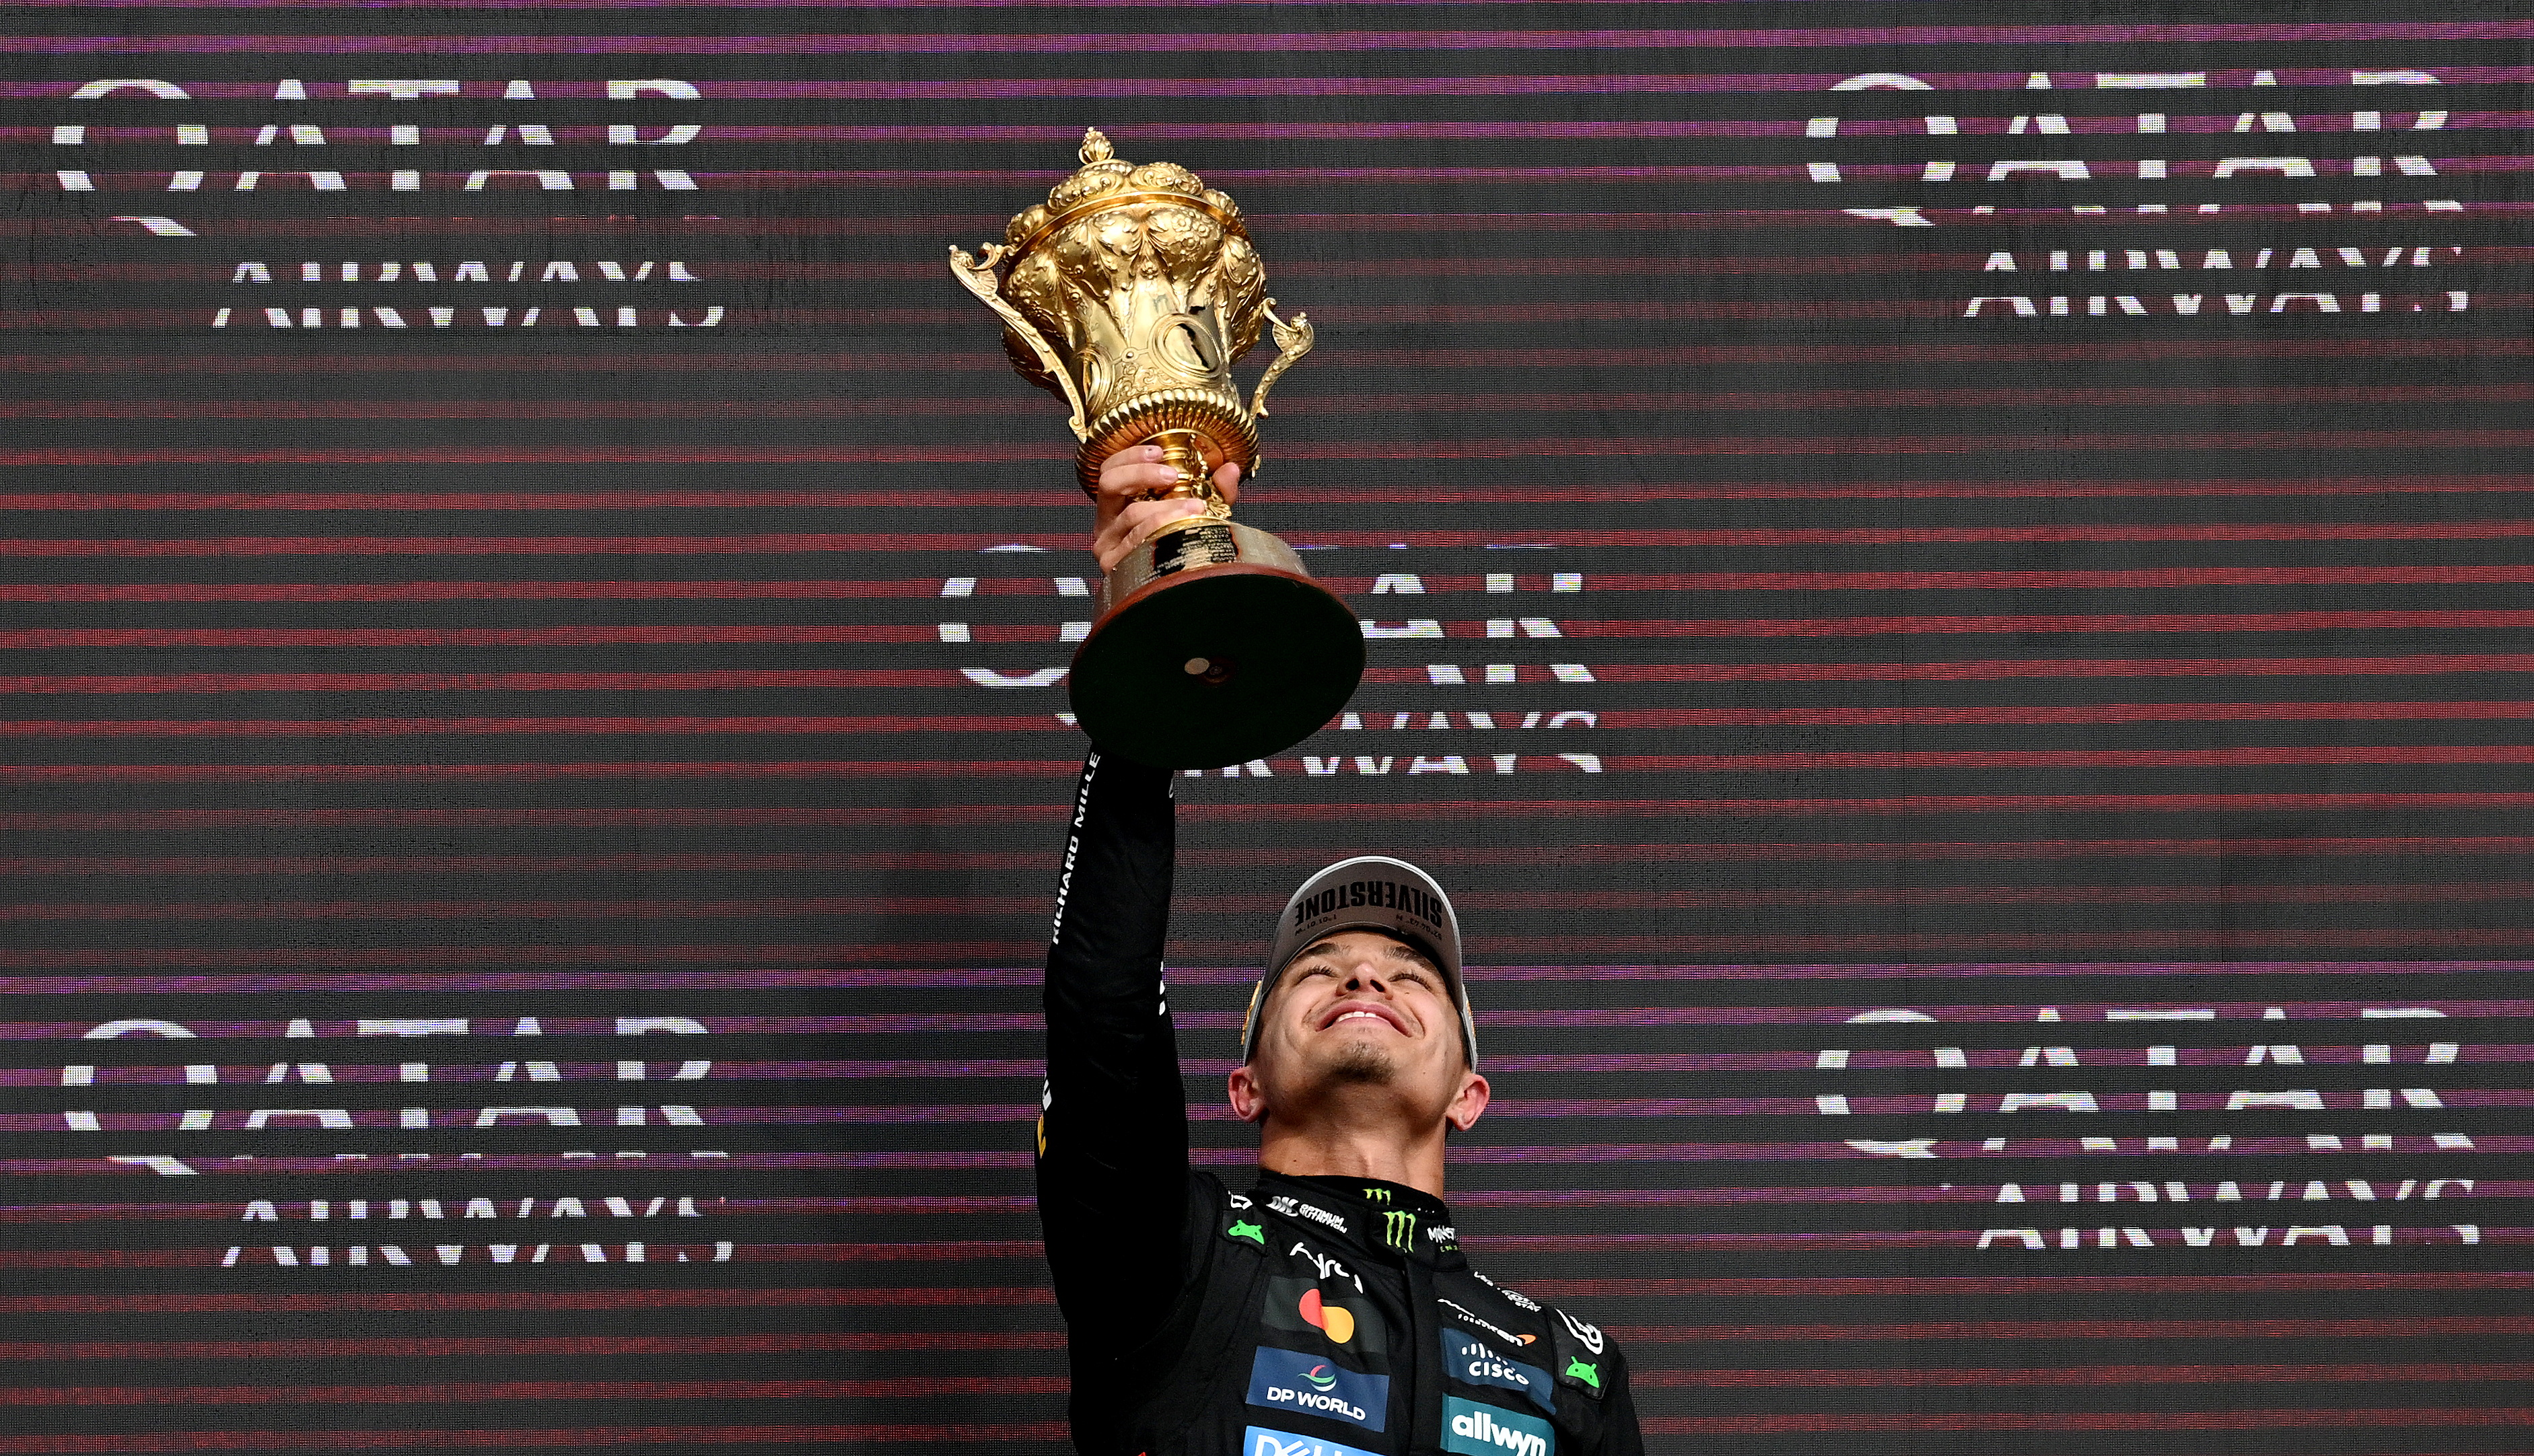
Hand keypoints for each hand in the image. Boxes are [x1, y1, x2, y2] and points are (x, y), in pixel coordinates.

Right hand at [1089, 444, 1241, 574]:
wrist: (1178, 590)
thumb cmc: (1181, 547)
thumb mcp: (1198, 513)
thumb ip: (1216, 491)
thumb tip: (1231, 469)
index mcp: (1117, 506)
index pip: (1110, 469)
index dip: (1130, 456)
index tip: (1159, 452)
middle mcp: (1106, 523)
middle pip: (1109, 483)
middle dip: (1142, 473)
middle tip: (1173, 476)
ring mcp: (1107, 545)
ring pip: (1130, 514)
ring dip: (1165, 507)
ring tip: (1195, 506)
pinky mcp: (1113, 565)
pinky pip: (1136, 541)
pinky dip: (1160, 530)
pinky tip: (1181, 529)